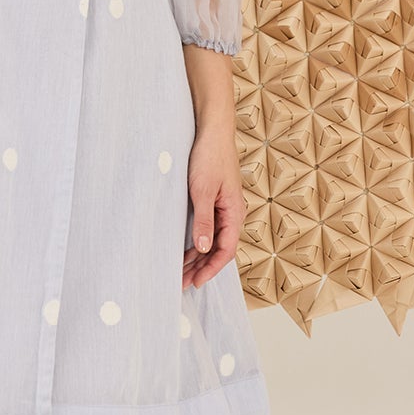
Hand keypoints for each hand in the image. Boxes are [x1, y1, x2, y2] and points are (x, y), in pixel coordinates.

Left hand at [182, 122, 243, 287]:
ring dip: (197, 257)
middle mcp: (231, 214)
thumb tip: (203, 248)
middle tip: (182, 283)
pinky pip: (208, 229)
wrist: (212, 131)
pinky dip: (196, 242)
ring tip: (180, 272)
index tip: (196, 282)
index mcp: (234, 213)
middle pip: (218, 249)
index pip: (226, 250)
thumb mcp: (202, 191)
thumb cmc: (210, 157)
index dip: (211, 269)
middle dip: (201, 268)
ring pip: (212, 241)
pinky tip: (184, 250)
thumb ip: (204, 220)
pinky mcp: (213, 202)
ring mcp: (223, 208)